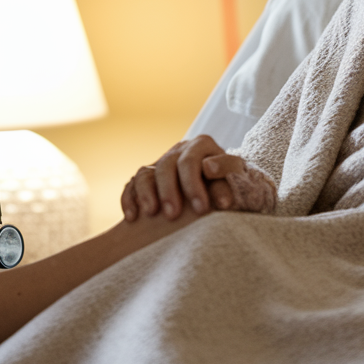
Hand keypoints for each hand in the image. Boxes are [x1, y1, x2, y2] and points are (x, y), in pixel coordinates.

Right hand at [121, 135, 271, 221]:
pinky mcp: (147, 179)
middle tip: (173, 215)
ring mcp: (161, 163)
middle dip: (169, 191)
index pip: (191, 161)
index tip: (201, 210)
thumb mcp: (234, 179)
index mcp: (202, 145)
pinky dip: (129, 200)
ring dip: (146, 194)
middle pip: (165, 166)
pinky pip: (130, 186)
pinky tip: (133, 217)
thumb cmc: (231, 185)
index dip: (193, 185)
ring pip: (144, 173)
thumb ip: (226, 177)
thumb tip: (212, 177)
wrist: (221, 191)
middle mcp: (179, 151)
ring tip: (152, 214)